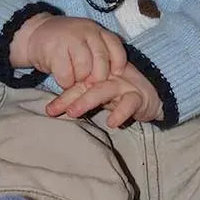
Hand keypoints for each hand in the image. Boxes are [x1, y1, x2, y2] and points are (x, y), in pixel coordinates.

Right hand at [12, 15, 127, 88]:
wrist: (34, 34)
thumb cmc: (66, 44)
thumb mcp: (86, 42)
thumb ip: (100, 54)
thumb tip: (117, 76)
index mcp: (97, 30)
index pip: (116, 47)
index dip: (118, 64)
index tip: (114, 76)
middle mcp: (86, 32)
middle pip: (101, 61)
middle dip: (97, 78)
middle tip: (89, 83)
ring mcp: (70, 39)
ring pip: (84, 70)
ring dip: (79, 80)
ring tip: (74, 78)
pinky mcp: (54, 50)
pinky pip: (66, 75)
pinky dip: (65, 82)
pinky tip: (63, 78)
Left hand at [45, 62, 163, 127]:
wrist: (151, 99)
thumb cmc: (120, 97)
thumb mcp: (97, 97)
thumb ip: (77, 100)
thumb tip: (50, 110)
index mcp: (97, 76)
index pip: (77, 83)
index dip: (63, 97)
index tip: (49, 111)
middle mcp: (109, 77)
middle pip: (87, 84)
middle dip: (71, 97)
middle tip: (55, 110)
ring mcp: (124, 85)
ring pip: (104, 90)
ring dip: (88, 100)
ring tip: (74, 113)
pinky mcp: (139, 96)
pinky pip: (129, 103)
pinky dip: (120, 113)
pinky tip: (112, 123)